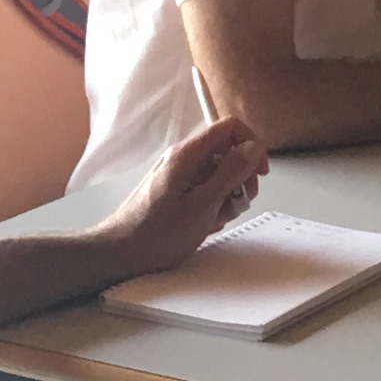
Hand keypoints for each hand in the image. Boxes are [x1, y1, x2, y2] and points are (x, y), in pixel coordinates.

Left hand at [97, 116, 265, 274]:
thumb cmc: (156, 233)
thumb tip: (254, 147)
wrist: (120, 252)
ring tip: (215, 219)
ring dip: (228, 197)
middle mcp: (183, 159)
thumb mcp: (203, 205)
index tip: (259, 174)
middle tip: (236, 205)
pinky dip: (213, 205)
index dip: (252, 146)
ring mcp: (180, 175)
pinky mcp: (177, 191)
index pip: (230, 128)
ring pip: (220, 175)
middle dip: (241, 179)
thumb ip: (231, 173)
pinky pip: (206, 190)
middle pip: (228, 153)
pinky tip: (204, 224)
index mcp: (187, 155)